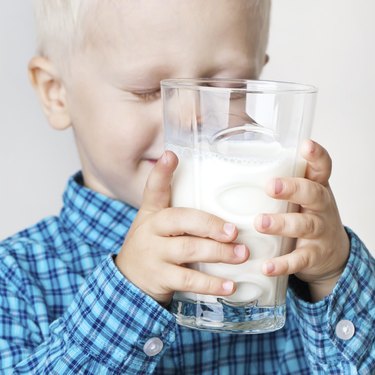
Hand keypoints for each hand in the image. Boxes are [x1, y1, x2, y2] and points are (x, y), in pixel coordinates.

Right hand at [115, 151, 248, 304]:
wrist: (128, 282)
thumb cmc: (153, 246)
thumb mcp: (157, 225)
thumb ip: (183, 216)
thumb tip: (226, 210)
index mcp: (152, 213)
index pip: (154, 189)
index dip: (161, 172)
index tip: (170, 155)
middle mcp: (150, 230)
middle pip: (179, 219)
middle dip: (209, 224)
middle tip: (234, 231)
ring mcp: (153, 254)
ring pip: (187, 249)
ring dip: (218, 253)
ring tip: (241, 254)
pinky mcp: (159, 278)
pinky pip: (188, 279)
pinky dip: (211, 283)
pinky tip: (229, 285)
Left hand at [255, 140, 349, 300]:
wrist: (332, 253)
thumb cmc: (308, 216)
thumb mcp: (302, 196)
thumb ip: (282, 183)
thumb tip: (234, 168)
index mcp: (317, 188)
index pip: (321, 167)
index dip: (316, 156)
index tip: (306, 145)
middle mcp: (320, 207)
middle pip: (311, 194)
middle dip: (292, 189)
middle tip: (271, 186)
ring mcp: (319, 231)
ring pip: (303, 225)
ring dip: (281, 224)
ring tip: (260, 223)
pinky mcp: (313, 255)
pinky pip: (298, 260)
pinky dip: (282, 264)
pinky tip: (266, 265)